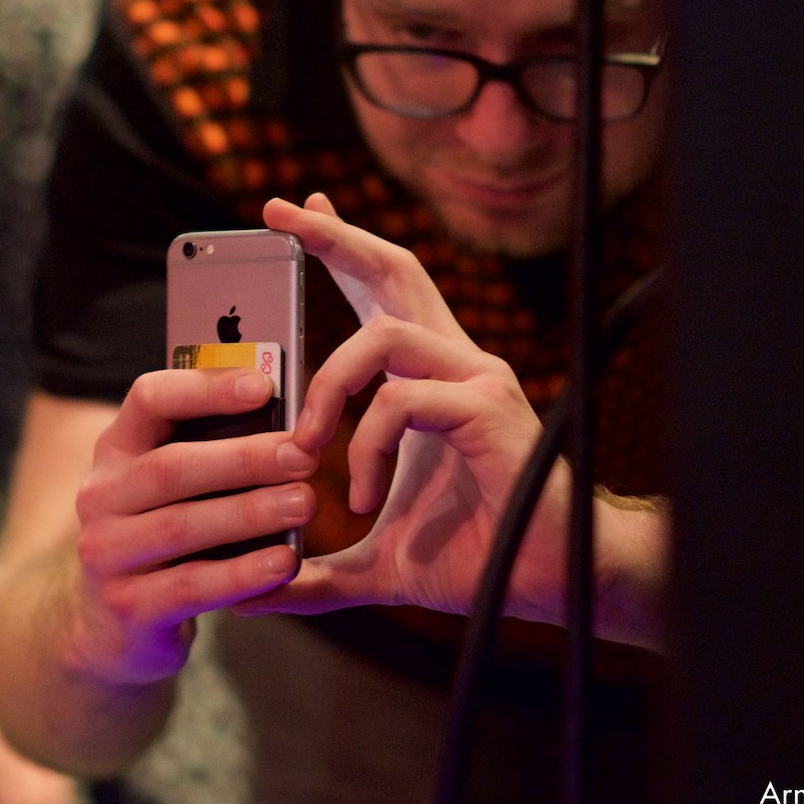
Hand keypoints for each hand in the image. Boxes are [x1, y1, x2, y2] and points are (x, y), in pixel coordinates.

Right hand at [66, 367, 316, 685]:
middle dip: (243, 458)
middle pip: (171, 466)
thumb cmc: (162, 535)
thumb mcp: (167, 487)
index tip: (265, 387)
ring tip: (305, 504)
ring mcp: (107, 554)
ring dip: (250, 513)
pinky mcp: (128, 607)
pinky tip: (285, 562)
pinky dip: (242, 574)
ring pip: (183, 526)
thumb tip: (288, 425)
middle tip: (304, 456)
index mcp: (115, 450)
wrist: (108, 624)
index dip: (206, 388)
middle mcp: (100, 496)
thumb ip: (209, 452)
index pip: (149, 399)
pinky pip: (192, 586)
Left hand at [238, 193, 572, 623]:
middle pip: (395, 270)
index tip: (296, 215)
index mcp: (425, 381)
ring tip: (305, 447)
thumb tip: (257, 593)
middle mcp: (454, 364)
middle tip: (281, 210)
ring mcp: (475, 379)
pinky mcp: (486, 408)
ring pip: (384, 335)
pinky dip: (367, 445)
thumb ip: (317, 570)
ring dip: (327, 387)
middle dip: (334, 237)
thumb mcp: (374, 560)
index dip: (340, 249)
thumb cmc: (472, 558)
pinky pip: (403, 401)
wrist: (546, 583)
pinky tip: (364, 495)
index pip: (380, 295)